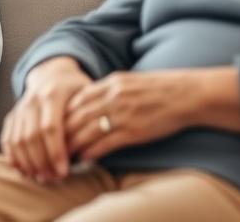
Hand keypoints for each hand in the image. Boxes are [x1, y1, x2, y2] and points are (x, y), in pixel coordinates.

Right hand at [0, 56, 91, 182]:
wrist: (53, 74)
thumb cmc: (76, 90)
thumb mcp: (87, 94)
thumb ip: (87, 116)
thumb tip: (90, 145)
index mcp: (53, 93)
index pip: (51, 127)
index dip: (56, 152)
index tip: (64, 172)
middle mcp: (32, 99)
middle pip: (32, 137)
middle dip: (42, 162)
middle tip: (53, 179)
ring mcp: (20, 107)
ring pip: (18, 140)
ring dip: (28, 163)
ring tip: (42, 178)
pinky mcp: (12, 116)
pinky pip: (7, 139)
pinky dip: (13, 157)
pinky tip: (24, 170)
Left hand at [64, 67, 239, 160]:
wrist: (188, 94)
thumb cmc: (161, 88)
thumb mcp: (131, 81)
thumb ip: (110, 89)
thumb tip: (92, 99)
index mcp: (112, 82)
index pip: (77, 98)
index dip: (64, 113)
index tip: (55, 124)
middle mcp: (113, 96)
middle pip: (77, 115)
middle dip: (62, 131)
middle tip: (51, 143)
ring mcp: (122, 114)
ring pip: (87, 130)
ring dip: (72, 144)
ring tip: (63, 155)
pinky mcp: (133, 131)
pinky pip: (105, 143)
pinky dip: (92, 151)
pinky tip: (84, 158)